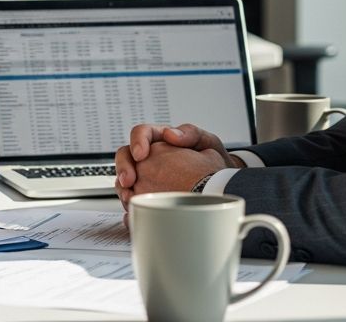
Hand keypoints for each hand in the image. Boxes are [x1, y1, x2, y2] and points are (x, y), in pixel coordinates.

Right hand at [114, 123, 241, 207]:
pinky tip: (134, 213)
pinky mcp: (148, 197)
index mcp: (162, 140)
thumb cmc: (214, 162)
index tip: (141, 155)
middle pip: (125, 156)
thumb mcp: (207, 143)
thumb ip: (190, 133)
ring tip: (131, 199)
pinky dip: (130, 208)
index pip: (141, 133)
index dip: (137, 142)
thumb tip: (170, 134)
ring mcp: (147, 178)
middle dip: (123, 168)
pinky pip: (133, 201)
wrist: (223, 187)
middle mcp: (151, 158)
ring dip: (123, 189)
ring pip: (124, 180)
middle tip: (129, 180)